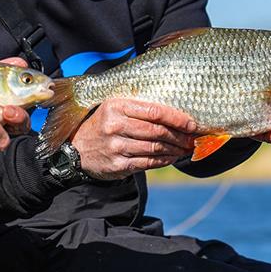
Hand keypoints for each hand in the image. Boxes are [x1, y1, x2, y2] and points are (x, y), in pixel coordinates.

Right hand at [71, 99, 195, 180]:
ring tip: (185, 148)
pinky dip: (165, 161)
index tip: (192, 123)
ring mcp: (115, 146)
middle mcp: (114, 126)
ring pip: (155, 148)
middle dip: (180, 135)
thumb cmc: (103, 125)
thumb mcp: (114, 109)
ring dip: (175, 149)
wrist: (77, 150)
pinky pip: (148, 163)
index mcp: (116, 107)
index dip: (177, 118)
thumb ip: (139, 108)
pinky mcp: (118, 165)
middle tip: (193, 138)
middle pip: (157, 131)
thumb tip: (175, 114)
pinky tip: (172, 157)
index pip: (154, 111)